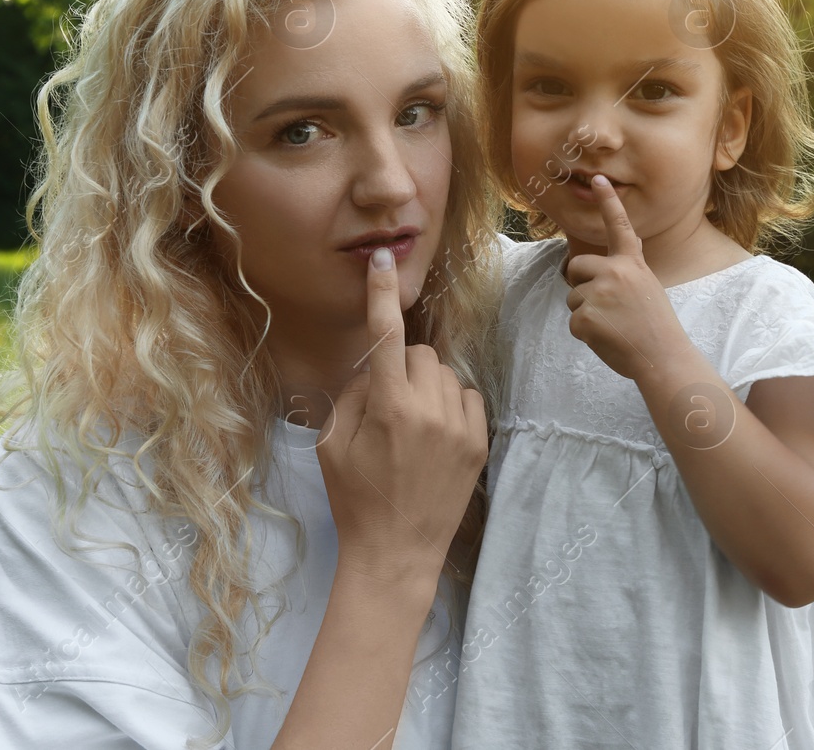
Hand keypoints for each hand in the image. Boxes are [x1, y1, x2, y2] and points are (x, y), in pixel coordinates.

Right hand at [315, 247, 488, 586]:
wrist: (395, 552)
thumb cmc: (355, 497)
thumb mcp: (333, 443)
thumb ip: (353, 393)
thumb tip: (375, 365)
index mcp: (387, 407)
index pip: (386, 335)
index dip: (381, 294)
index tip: (382, 261)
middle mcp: (429, 410)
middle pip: (419, 354)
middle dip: (402, 368)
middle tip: (387, 405)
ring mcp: (459, 426)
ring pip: (445, 374)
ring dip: (427, 387)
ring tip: (411, 427)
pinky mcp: (479, 442)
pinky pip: (468, 396)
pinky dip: (451, 405)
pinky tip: (434, 435)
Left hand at [564, 175, 690, 380]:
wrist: (663, 358)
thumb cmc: (655, 327)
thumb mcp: (647, 288)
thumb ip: (626, 272)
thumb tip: (613, 255)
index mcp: (632, 264)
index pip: (620, 227)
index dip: (609, 202)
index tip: (598, 179)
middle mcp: (614, 272)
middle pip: (576, 267)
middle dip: (581, 283)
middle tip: (604, 305)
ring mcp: (598, 294)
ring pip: (574, 298)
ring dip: (587, 313)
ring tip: (615, 327)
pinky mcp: (584, 317)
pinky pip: (574, 322)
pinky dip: (586, 334)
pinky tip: (608, 338)